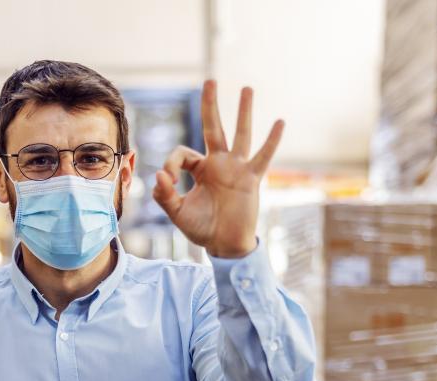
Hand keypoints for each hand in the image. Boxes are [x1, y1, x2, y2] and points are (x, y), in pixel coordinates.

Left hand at [152, 80, 283, 258]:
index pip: (182, 154)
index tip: (167, 180)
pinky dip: (271, 141)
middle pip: (214, 127)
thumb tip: (158, 177)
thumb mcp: (177, 213)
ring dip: (243, 112)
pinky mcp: (251, 179)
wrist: (225, 245)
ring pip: (240, 134)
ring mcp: (236, 169)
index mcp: (200, 170)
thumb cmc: (202, 229)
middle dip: (210, 105)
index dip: (170, 164)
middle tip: (210, 80)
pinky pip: (263, 157)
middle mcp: (219, 164)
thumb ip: (165, 196)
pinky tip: (279, 122)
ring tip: (247, 88)